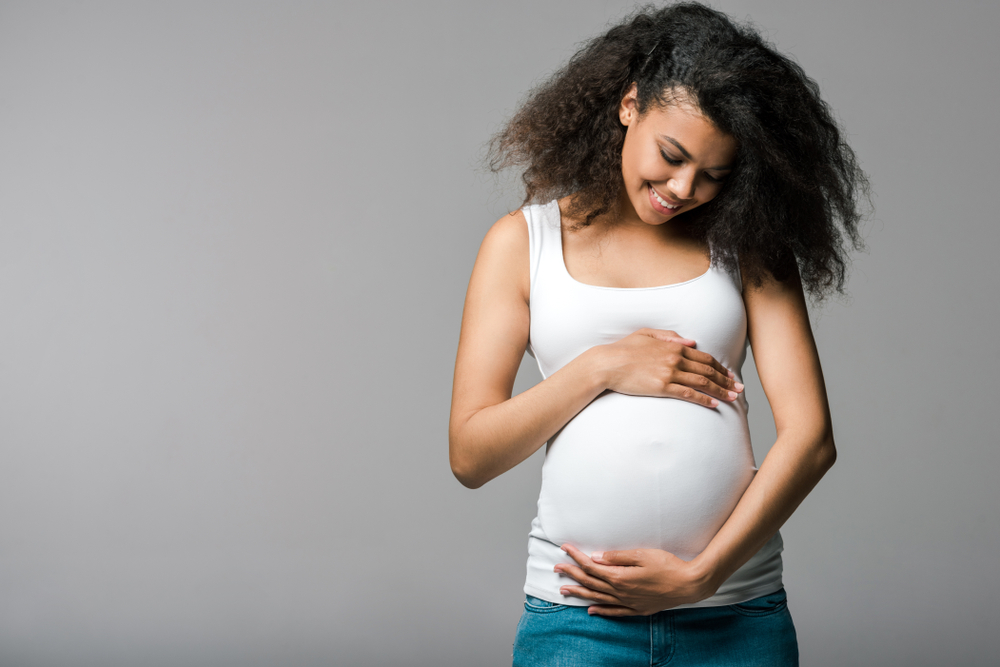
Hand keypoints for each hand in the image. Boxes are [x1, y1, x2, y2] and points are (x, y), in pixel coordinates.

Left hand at [553, 544, 718, 616]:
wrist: (689, 584)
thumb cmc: (668, 565)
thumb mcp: (642, 555)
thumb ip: (618, 557)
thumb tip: (597, 557)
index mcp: (620, 577)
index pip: (591, 567)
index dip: (576, 557)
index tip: (564, 549)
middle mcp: (621, 592)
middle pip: (591, 582)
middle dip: (571, 574)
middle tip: (556, 568)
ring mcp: (629, 602)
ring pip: (598, 598)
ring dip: (580, 592)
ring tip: (564, 589)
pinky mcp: (638, 609)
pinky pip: (614, 611)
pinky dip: (601, 610)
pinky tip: (590, 610)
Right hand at [598, 328, 742, 407]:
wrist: (607, 363)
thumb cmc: (623, 349)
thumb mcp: (646, 334)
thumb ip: (670, 336)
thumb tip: (691, 342)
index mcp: (674, 346)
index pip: (704, 357)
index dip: (720, 367)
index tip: (730, 374)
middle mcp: (675, 358)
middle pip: (708, 370)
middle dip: (726, 380)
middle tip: (739, 388)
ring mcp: (669, 373)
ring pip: (702, 382)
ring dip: (720, 390)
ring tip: (732, 398)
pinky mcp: (662, 387)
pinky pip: (688, 393)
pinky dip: (704, 399)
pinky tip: (714, 404)